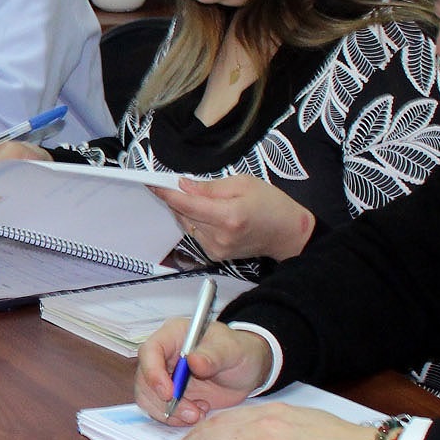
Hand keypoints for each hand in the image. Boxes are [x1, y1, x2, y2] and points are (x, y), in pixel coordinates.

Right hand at [132, 314, 273, 426]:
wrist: (247, 371)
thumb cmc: (239, 352)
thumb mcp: (232, 350)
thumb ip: (213, 355)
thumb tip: (193, 360)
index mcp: (173, 335)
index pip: (149, 351)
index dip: (153, 373)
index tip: (169, 393)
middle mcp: (162, 355)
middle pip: (144, 379)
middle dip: (163, 400)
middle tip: (192, 412)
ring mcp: (164, 376)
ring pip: (147, 398)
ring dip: (169, 413)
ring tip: (198, 414)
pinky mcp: (169, 395)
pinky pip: (159, 410)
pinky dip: (175, 418)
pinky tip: (198, 412)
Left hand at [161, 175, 316, 262]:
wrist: (287, 232)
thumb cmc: (271, 204)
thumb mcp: (243, 183)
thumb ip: (210, 187)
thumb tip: (183, 185)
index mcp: (228, 216)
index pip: (187, 204)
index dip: (167, 193)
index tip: (152, 184)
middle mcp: (219, 236)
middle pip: (184, 214)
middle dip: (178, 199)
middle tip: (177, 185)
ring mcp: (216, 249)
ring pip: (187, 225)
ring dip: (186, 211)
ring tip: (200, 199)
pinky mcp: (215, 255)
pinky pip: (195, 234)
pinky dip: (195, 222)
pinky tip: (208, 214)